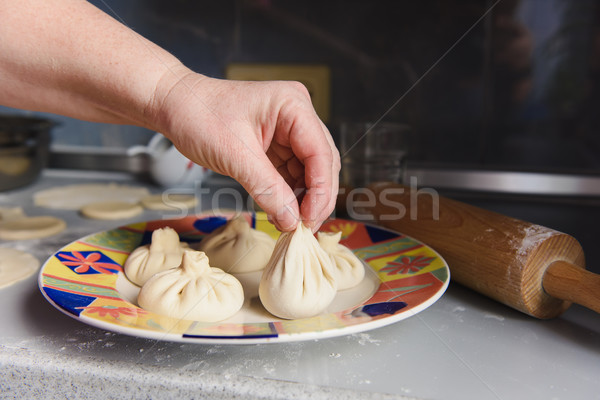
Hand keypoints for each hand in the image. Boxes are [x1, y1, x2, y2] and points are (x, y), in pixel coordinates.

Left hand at [149, 69, 339, 231]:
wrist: (174, 106)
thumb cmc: (199, 115)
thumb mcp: (234, 154)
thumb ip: (267, 188)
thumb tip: (293, 220)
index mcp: (293, 105)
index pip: (321, 152)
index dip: (320, 190)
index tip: (309, 219)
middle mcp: (298, 115)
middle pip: (322, 163)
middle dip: (316, 197)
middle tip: (304, 228)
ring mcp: (289, 131)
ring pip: (310, 172)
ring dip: (303, 200)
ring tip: (291, 224)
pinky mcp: (278, 145)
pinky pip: (292, 174)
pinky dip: (289, 195)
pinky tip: (282, 213)